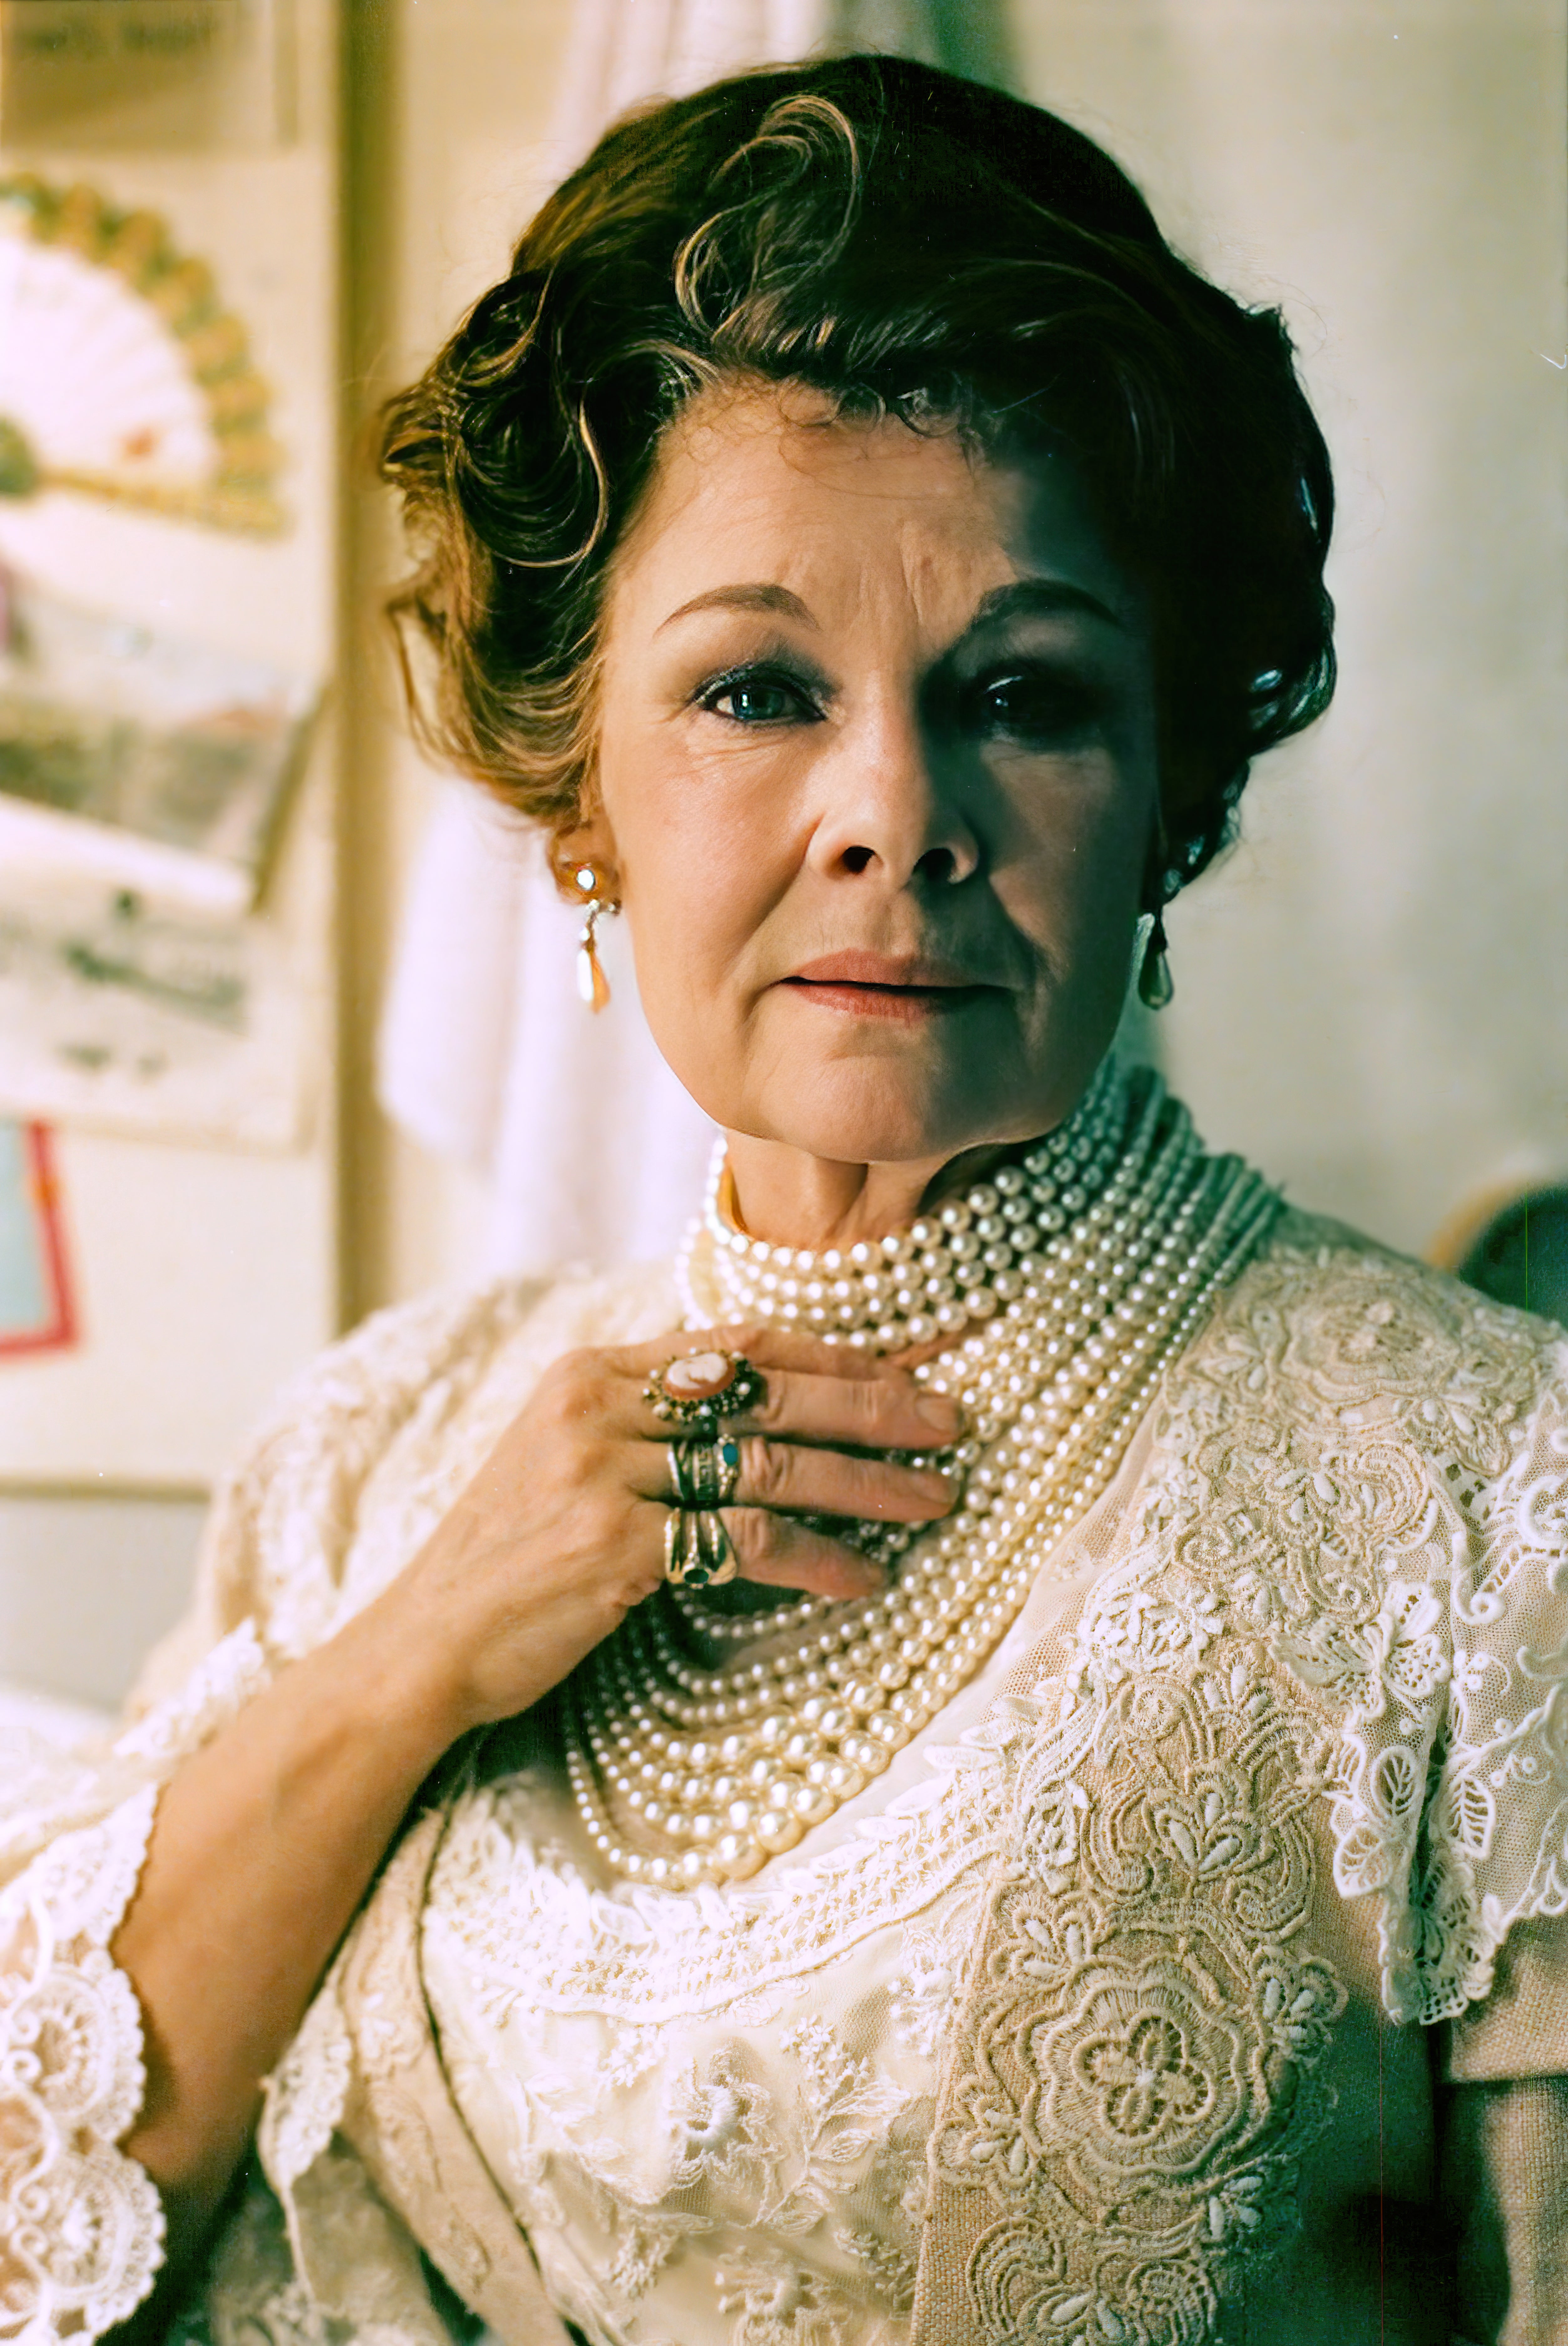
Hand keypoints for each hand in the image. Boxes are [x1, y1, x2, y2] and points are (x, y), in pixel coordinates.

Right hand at [377, 1325, 964, 1735]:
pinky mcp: (612, 1545)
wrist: (428, 1641)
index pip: (744, 1343)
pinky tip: (865, 1577)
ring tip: (937, 1499)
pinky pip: (744, 1542)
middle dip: (875, 1406)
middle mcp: (596, 1407)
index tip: (915, 1367)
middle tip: (953, 1425)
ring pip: (770, 1463)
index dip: (838, 1354)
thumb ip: (652, 1421)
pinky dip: (816, 1559)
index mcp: (591, 1372)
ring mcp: (603, 1474)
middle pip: (770, 1392)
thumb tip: (767, 1407)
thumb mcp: (571, 1459)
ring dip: (867, 1484)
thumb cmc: (514, 1558)